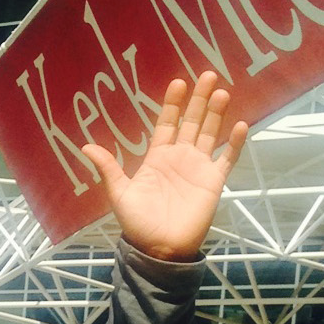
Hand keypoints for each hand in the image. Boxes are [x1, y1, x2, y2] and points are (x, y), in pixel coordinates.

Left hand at [79, 70, 245, 260]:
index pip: (167, 124)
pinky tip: (239, 124)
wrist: (160, 249)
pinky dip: (234, 144)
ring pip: (209, 134)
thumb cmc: (138, 222)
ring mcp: (198, 168)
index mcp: (157, 157)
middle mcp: (180, 158)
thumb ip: (107, 168)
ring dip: (216, 114)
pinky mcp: (213, 182)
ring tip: (221, 91)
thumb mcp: (119, 193)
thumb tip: (85, 147)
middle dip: (199, 100)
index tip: (178, 83)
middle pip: (192, 122)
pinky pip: (227, 159)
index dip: (173, 104)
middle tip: (206, 75)